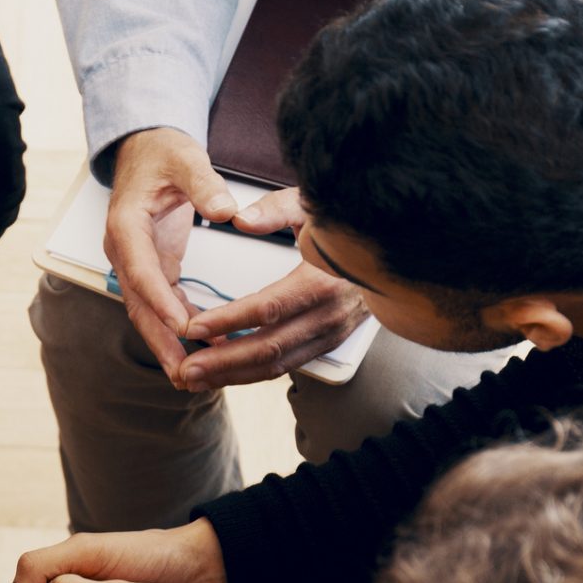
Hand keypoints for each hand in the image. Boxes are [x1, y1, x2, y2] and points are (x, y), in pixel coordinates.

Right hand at [104, 128, 235, 385]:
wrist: (144, 151)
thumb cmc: (162, 153)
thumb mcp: (185, 158)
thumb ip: (205, 183)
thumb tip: (227, 212)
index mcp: (126, 225)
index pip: (142, 271)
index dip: (161, 301)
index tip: (184, 326)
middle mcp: (124, 251)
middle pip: (140, 305)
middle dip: (161, 342)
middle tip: (184, 373)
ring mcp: (135, 264)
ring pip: (148, 313)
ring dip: (168, 345)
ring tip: (192, 377)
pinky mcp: (152, 268)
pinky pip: (162, 305)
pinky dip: (179, 328)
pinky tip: (203, 348)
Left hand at [172, 187, 368, 390]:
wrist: (396, 247)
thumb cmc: (349, 224)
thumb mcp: (314, 204)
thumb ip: (275, 208)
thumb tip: (239, 219)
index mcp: (324, 280)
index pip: (267, 309)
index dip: (227, 321)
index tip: (193, 327)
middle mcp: (330, 315)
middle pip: (269, 348)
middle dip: (223, 362)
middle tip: (186, 367)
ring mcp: (332, 334)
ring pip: (278, 365)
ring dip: (234, 375)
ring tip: (196, 378)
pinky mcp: (329, 343)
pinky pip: (287, 365)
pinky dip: (253, 372)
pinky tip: (225, 372)